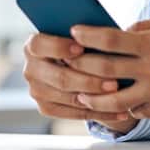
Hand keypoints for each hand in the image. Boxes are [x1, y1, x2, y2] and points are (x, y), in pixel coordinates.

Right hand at [21, 33, 136, 132]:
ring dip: (96, 99)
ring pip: (69, 98)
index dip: (59, 47)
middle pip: (59, 78)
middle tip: (114, 83)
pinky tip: (119, 112)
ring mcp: (37, 91)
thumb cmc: (81, 42)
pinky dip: (99, 113)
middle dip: (89, 81)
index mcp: (33, 45)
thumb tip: (103, 35)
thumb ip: (84, 35)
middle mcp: (30, 69)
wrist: (74, 63)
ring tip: (118, 95)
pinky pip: (74, 114)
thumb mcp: (79, 35)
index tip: (81, 48)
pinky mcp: (46, 108)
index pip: (39, 45)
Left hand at [68, 14, 149, 120]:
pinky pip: (136, 110)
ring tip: (80, 93)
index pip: (112, 40)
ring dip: (93, 97)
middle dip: (82, 65)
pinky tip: (110, 103)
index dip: (89, 35)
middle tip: (66, 61)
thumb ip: (143, 28)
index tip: (73, 30)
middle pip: (107, 70)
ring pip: (115, 100)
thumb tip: (119, 33)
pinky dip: (122, 108)